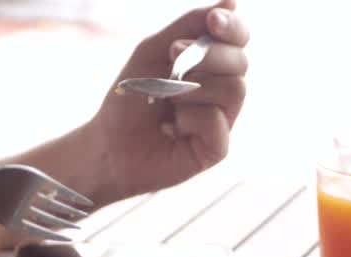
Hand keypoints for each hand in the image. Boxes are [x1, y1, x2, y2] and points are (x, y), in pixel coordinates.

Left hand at [88, 0, 248, 201]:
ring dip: (193, 88)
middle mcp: (222, 90)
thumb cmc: (131, 98)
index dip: (232, 27)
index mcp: (211, 64)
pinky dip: (188, 118)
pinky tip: (171, 128)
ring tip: (166, 98)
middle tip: (173, 57)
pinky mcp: (217, 148)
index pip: (238, 39)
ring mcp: (223, 119)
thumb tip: (231, 1)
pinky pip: (216, 121)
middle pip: (240, 62)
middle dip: (208, 55)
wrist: (109, 145)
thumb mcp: (153, 51)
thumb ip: (188, 25)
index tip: (212, 21)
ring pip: (233, 90)